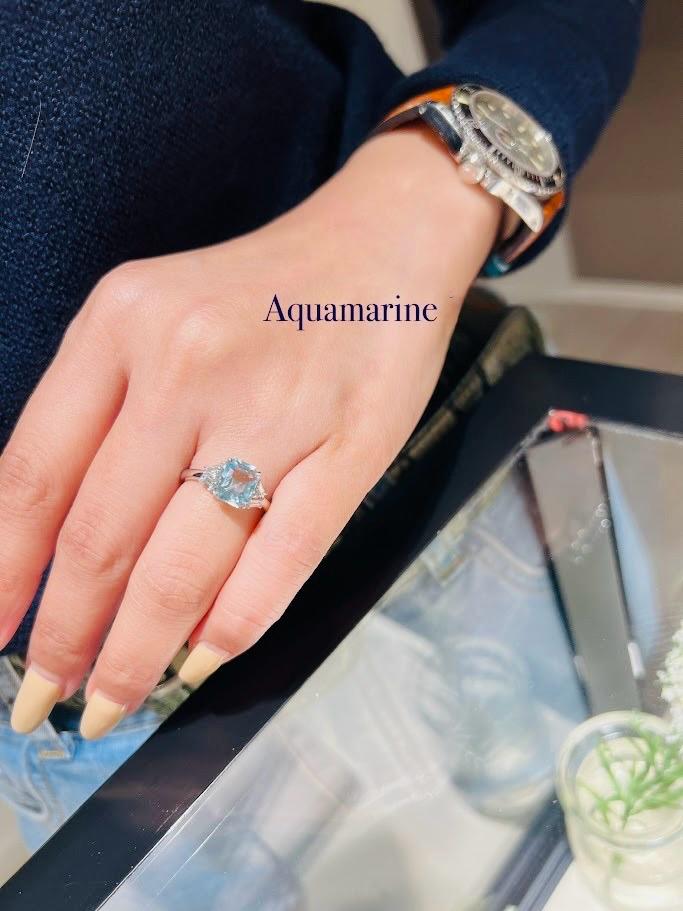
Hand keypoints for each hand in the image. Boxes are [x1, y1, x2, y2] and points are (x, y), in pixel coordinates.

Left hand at [2, 128, 500, 736]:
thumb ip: (100, 412)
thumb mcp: (152, 314)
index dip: (4, 573)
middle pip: (103, 536)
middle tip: (47, 701)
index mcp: (121, 325)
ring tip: (114, 702)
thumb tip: (57, 549)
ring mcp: (274, 410)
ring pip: (183, 566)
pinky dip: (233, 627)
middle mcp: (187, 366)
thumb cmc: (260, 288)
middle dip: (65, 637)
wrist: (383, 239)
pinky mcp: (349, 450)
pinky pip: (278, 562)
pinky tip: (200, 662)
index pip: (35, 475)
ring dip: (138, 652)